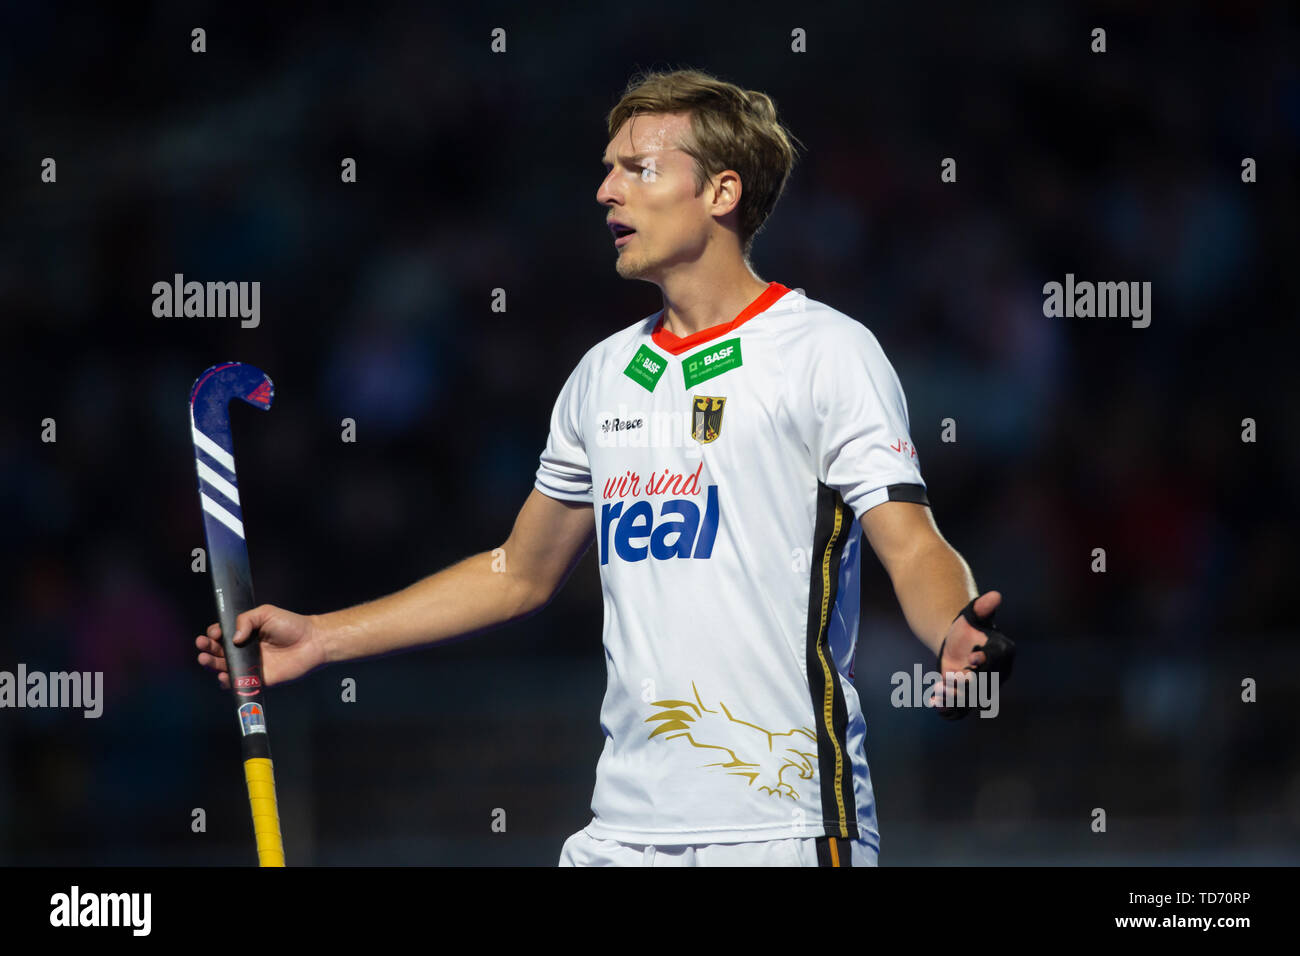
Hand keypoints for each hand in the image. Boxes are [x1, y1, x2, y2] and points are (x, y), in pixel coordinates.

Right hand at [194, 604, 326, 689]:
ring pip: (225, 667)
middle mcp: (245, 649)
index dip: (214, 633)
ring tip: (205, 659)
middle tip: (202, 645)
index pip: (222, 634)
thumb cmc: (291, 625)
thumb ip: (246, 620)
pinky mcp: (258, 678)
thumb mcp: (266, 613)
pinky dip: (228, 681)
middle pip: (219, 651)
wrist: (312, 641)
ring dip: (212, 664)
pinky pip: (239, 683)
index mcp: (246, 632)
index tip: (214, 632)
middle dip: (207, 648)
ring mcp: (251, 664)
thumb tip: (232, 637)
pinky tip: (223, 676)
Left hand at [929, 590, 1014, 718]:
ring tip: (939, 690)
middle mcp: (996, 674)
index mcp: (1002, 653)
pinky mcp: (966, 696)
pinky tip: (934, 702)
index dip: (986, 661)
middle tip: (952, 676)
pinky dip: (948, 708)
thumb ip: (982, 607)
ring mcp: (982, 688)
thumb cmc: (969, 626)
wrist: (957, 642)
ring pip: (972, 699)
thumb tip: (995, 595)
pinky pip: (960, 708)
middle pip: (985, 683)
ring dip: (956, 698)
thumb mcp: (973, 614)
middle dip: (969, 683)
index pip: (997, 660)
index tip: (972, 657)